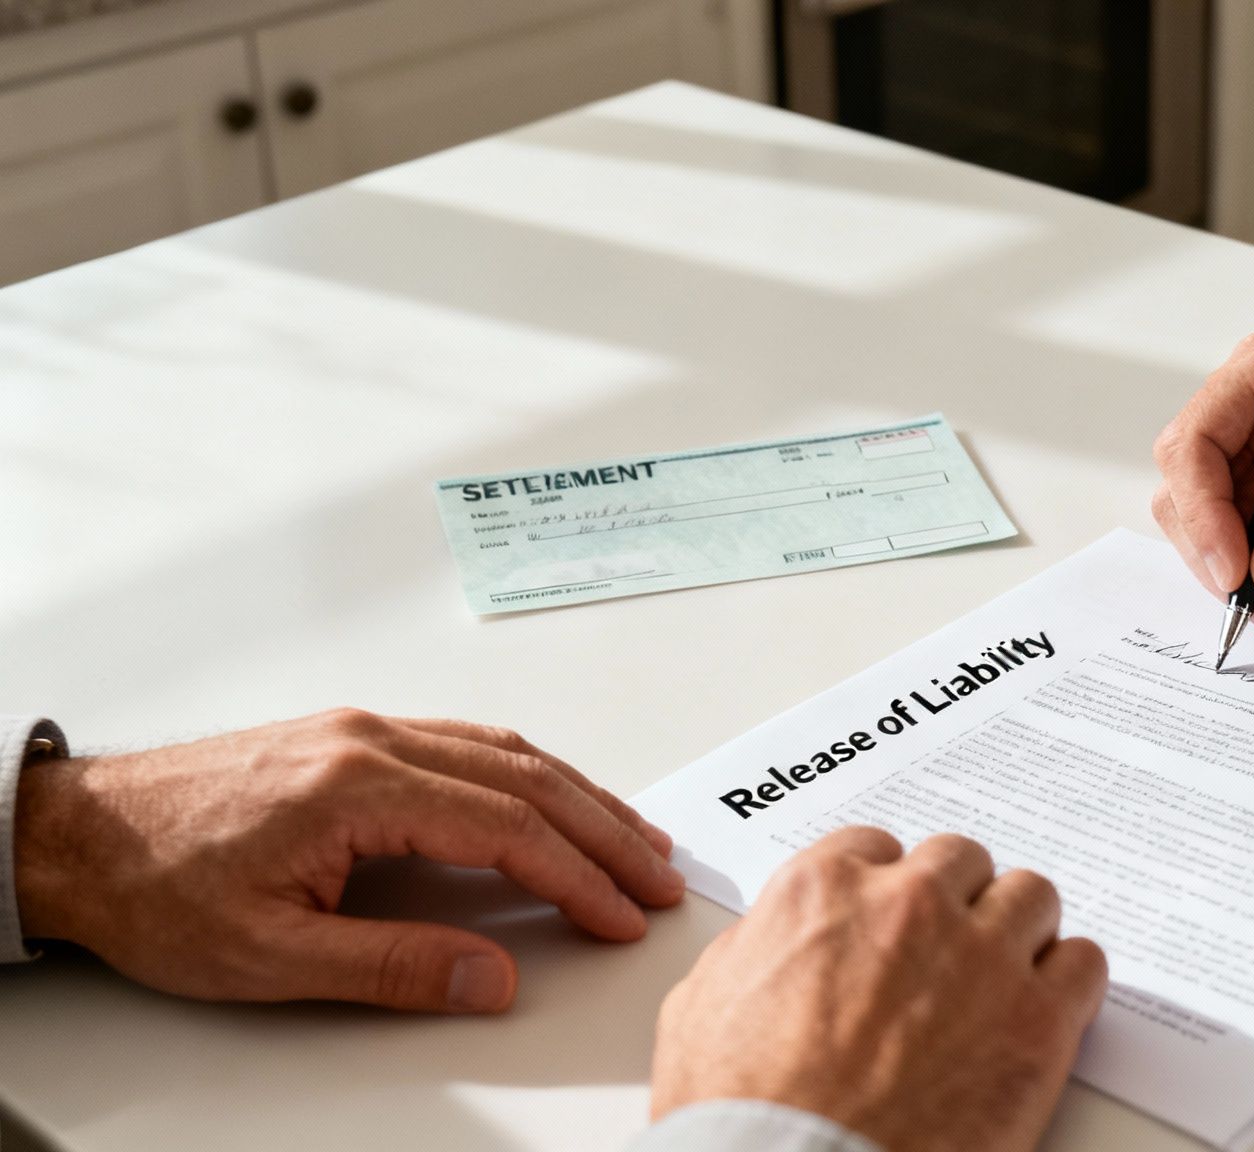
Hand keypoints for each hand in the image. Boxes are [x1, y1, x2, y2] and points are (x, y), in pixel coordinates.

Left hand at [14, 708, 682, 1011]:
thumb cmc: (154, 887)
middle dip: (604, 832)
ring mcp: (365, 731)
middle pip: (525, 779)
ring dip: (579, 796)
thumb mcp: (269, 955)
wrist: (75, 833)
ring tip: (632, 839)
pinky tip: (552, 798)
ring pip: (505, 752)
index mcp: (358, 786)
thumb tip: (492, 977)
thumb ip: (394, 965)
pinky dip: (530, 776)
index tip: (623, 913)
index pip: (506, 826)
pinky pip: (469, 744)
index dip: (579, 876)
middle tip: (659, 879)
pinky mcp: (352, 738)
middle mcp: (372, 741)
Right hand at [650, 828, 1107, 1151]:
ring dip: (1018, 931)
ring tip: (1003, 977)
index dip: (887, 892)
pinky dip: (1068, 981)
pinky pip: (1083, 963)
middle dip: (956, 904)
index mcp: (825, 891)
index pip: (880, 848)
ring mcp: (981, 957)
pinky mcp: (1037, 1019)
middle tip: (950, 954)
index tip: (893, 922)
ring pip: (1031, 896)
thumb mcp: (703, 1004)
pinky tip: (1044, 1010)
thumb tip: (775, 941)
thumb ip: (754, 947)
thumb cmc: (740, 1111)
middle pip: (962, 863)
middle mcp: (910, 906)